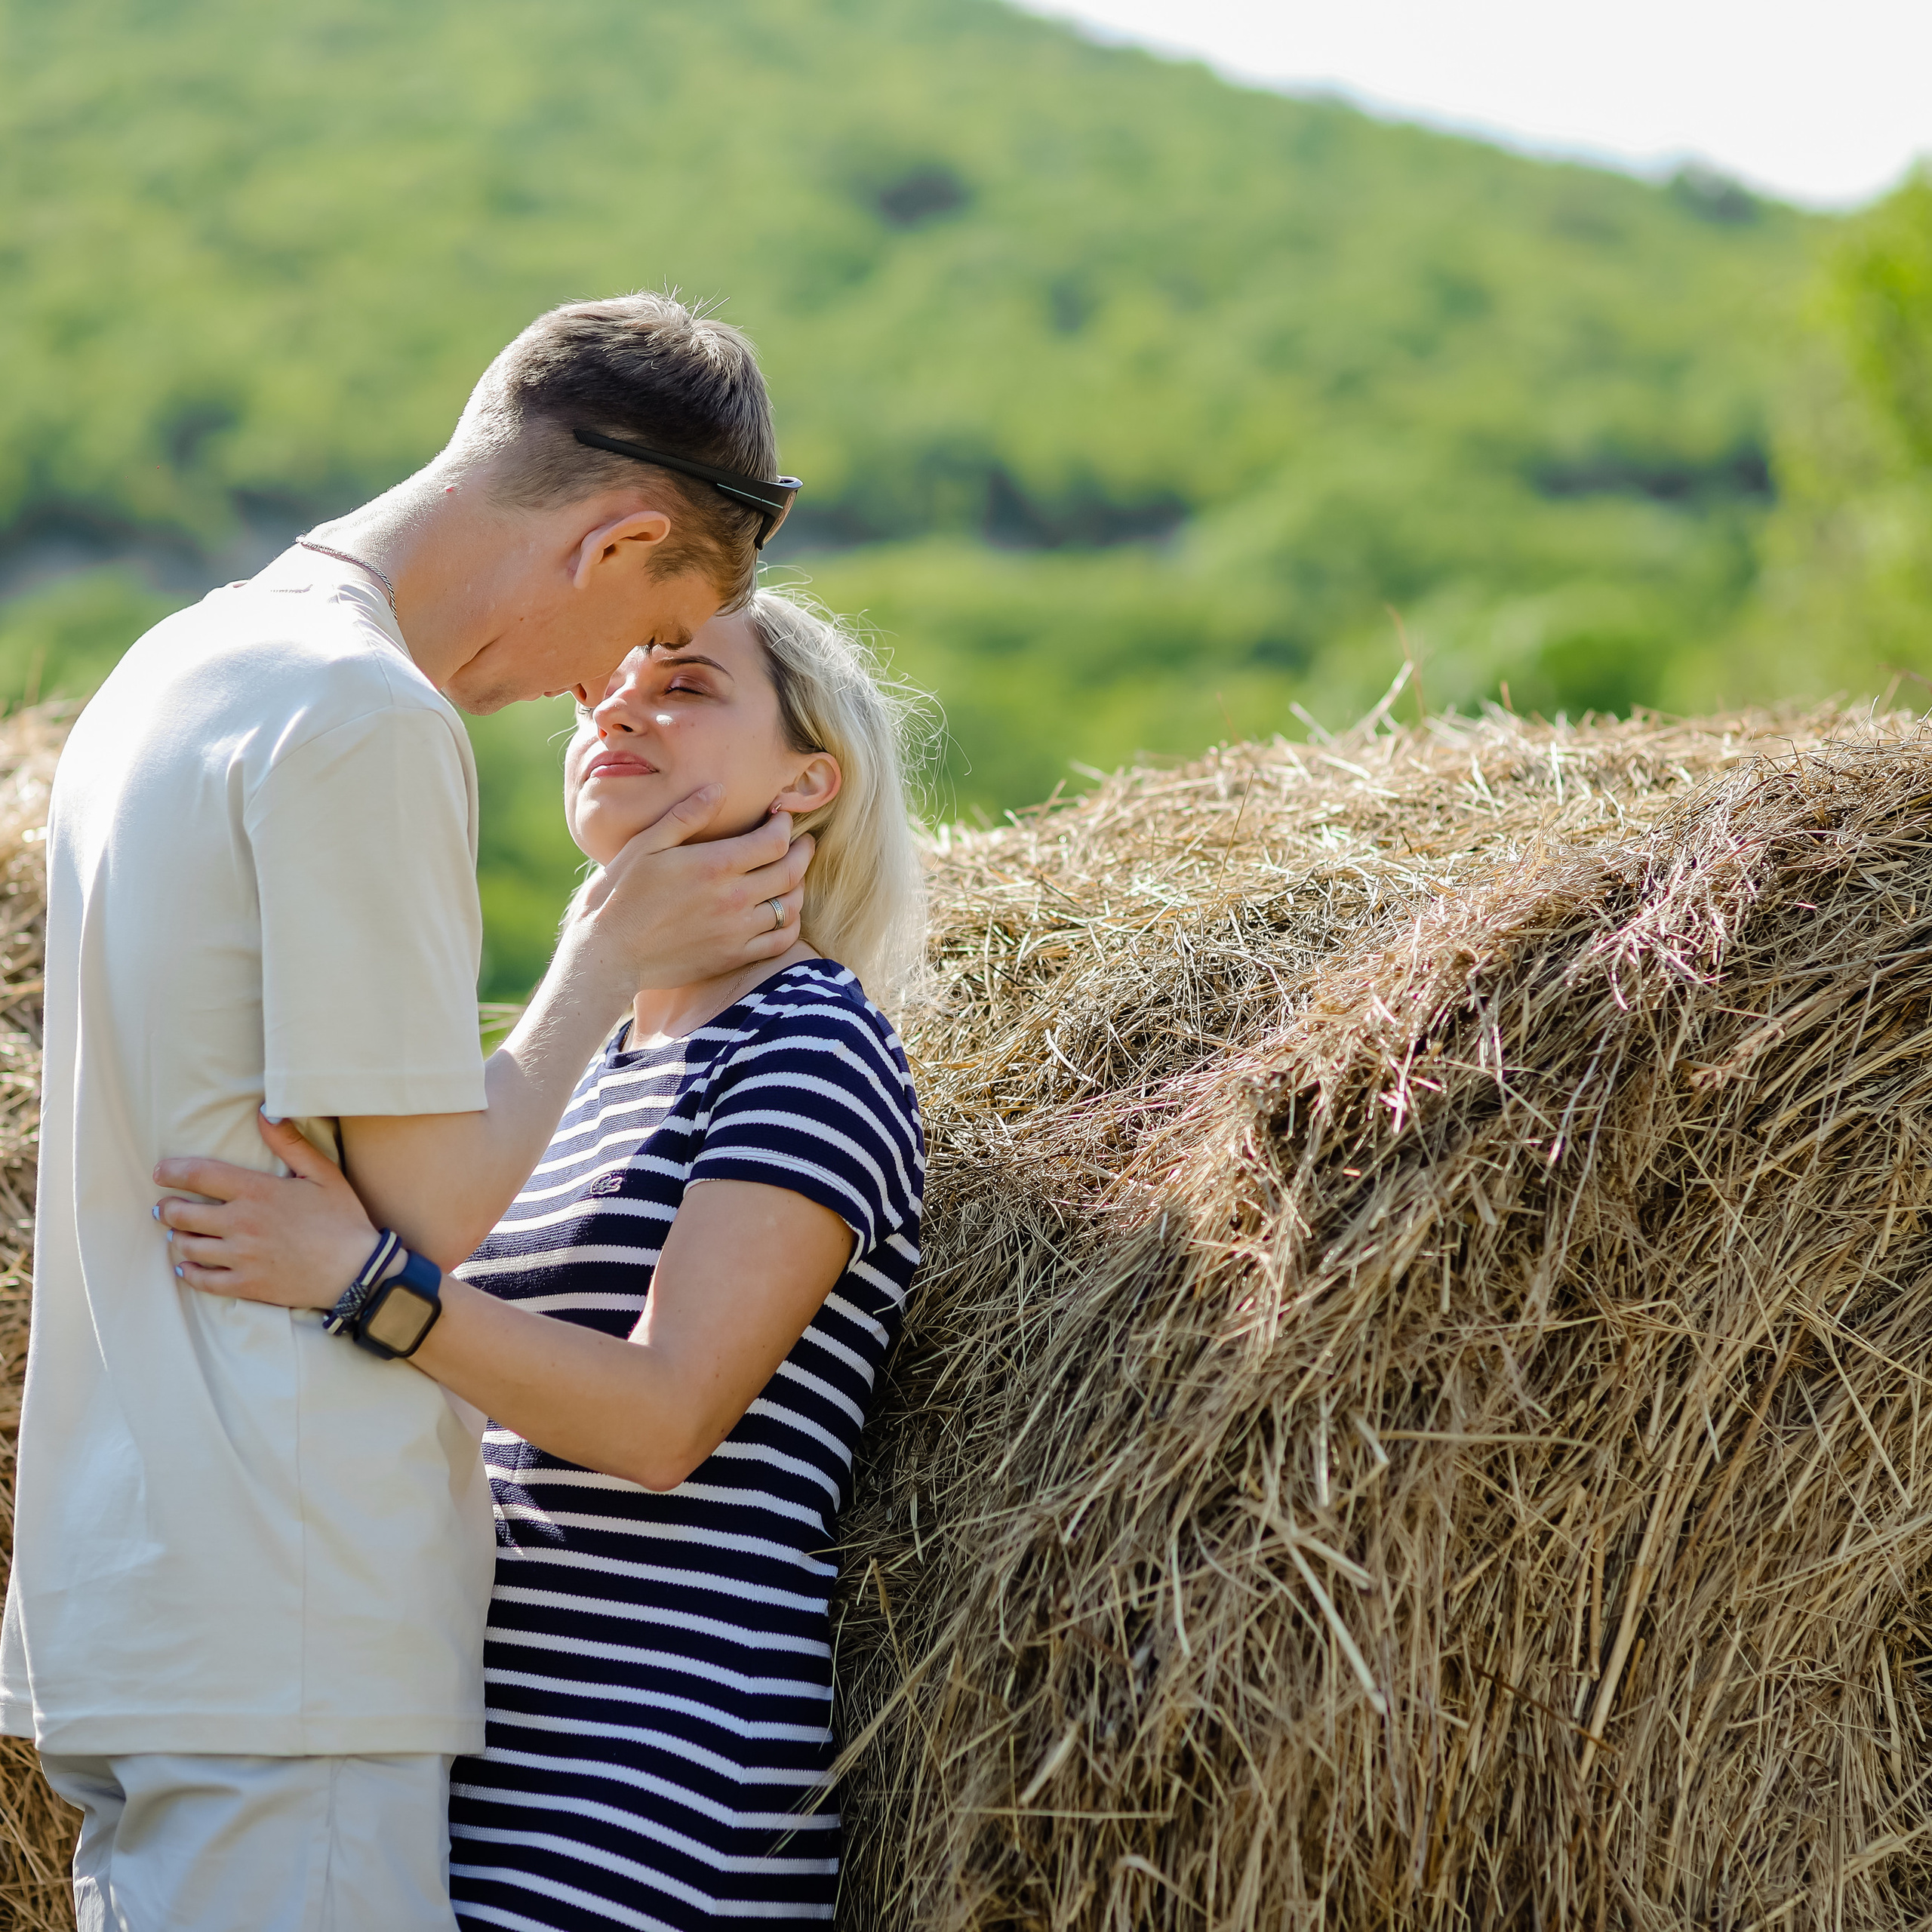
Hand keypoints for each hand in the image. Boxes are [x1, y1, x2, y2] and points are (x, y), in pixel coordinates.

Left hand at [155, 1113, 378, 1308]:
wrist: (357, 1270)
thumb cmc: (342, 1218)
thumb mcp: (323, 1173)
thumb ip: (290, 1142)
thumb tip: (265, 1112)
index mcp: (257, 1192)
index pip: (200, 1175)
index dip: (173, 1171)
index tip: (160, 1172)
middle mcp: (242, 1223)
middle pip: (183, 1214)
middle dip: (168, 1208)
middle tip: (165, 1207)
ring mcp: (241, 1257)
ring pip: (188, 1246)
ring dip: (176, 1238)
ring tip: (176, 1234)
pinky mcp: (246, 1284)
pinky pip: (202, 1280)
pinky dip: (188, 1272)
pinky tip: (187, 1266)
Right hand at [572, 791, 814, 991]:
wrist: (607, 955)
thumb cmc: (619, 895)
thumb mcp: (645, 846)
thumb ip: (686, 816)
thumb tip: (718, 789)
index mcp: (714, 865)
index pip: (774, 840)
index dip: (785, 825)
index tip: (782, 816)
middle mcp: (733, 898)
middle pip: (792, 870)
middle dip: (804, 850)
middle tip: (805, 841)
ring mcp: (736, 931)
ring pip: (791, 905)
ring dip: (800, 885)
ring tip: (796, 874)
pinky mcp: (733, 957)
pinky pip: (781, 940)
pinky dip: (792, 923)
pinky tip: (785, 912)